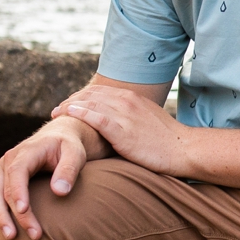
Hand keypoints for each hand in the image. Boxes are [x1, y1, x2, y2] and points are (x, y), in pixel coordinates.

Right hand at [0, 119, 92, 239]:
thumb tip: (59, 192)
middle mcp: (8, 160)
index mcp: (27, 152)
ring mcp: (0, 169)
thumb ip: (69, 170)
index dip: (18, 192)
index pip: (17, 172)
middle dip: (13, 214)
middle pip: (3, 188)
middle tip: (32, 235)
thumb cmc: (67, 147)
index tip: (24, 211)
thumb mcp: (75, 154)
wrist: (56, 138)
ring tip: (10, 236)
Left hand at [52, 84, 194, 177]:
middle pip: (91, 94)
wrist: (183, 149)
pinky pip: (97, 117)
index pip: (99, 91)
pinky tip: (69, 114)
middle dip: (71, 100)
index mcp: (132, 97)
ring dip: (70, 106)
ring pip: (90, 103)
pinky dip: (81, 113)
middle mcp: (127, 101)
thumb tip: (119, 122)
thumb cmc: (166, 141)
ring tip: (56, 113)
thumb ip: (131, 116)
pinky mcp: (123, 130)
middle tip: (56, 110)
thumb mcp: (148, 119)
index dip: (80, 96)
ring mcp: (125, 114)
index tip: (68, 104)